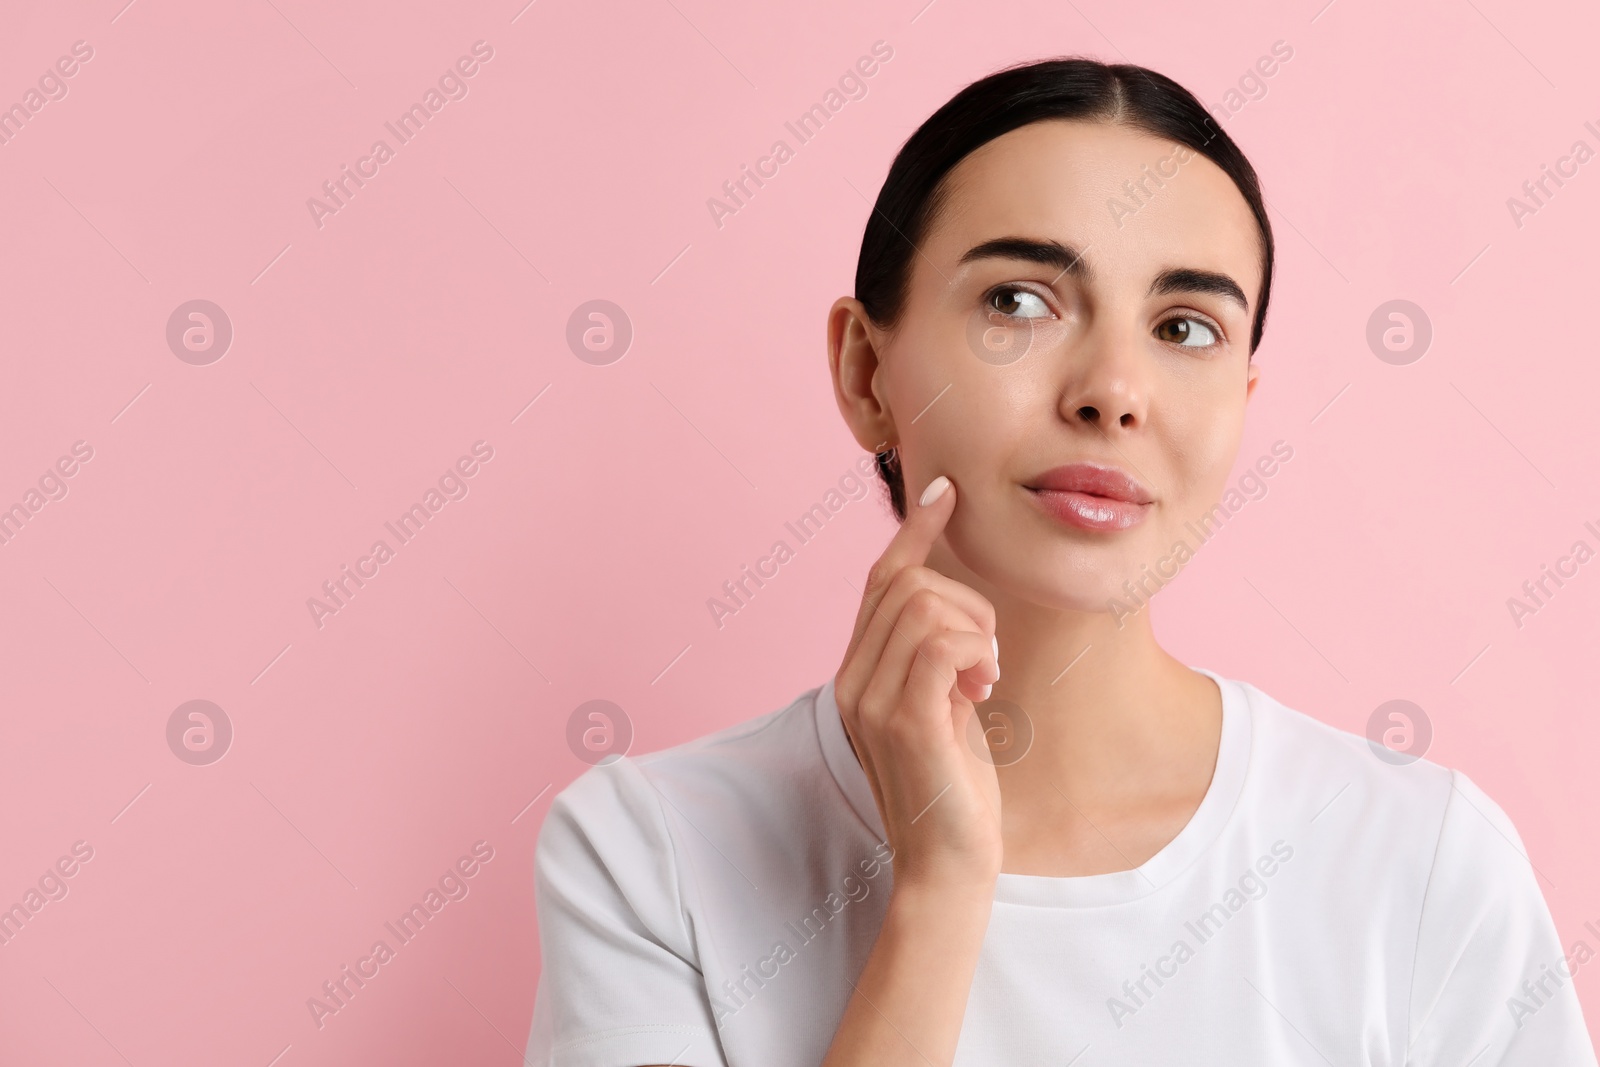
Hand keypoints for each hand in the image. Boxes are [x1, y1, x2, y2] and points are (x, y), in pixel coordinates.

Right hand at [834, 474, 1002, 895]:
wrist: (947, 866)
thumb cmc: (954, 790)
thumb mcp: (943, 708)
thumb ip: (936, 660)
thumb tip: (956, 605)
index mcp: (858, 674)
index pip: (880, 579)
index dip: (913, 529)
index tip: (946, 492)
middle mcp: (852, 680)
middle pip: (905, 582)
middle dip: (965, 602)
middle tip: (988, 657)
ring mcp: (871, 699)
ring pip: (924, 605)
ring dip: (975, 629)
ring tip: (985, 677)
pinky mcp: (903, 719)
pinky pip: (941, 641)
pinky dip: (974, 651)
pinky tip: (983, 688)